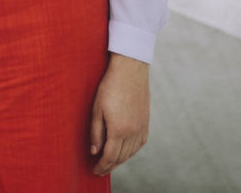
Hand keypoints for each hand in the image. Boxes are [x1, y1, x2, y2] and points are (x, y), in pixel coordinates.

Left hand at [89, 54, 149, 174]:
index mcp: (119, 130)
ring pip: (131, 152)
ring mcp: (141, 127)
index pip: (110, 156)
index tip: (95, 171)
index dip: (102, 166)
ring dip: (120, 160)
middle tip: (100, 170)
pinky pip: (140, 144)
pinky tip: (125, 152)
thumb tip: (94, 152)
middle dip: (110, 166)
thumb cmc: (110, 86)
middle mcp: (133, 132)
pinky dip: (131, 151)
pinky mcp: (146, 122)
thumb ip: (96, 132)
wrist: (130, 70)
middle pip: (121, 157)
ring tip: (110, 163)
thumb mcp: (97, 109)